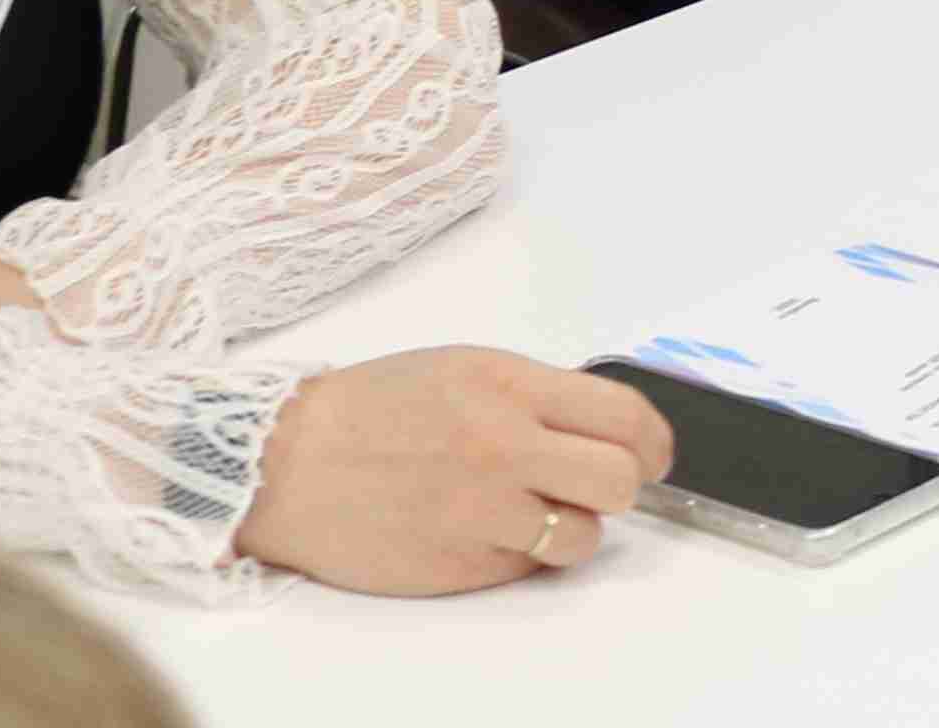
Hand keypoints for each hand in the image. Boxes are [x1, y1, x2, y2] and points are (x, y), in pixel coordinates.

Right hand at [232, 349, 673, 595]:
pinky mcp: (462, 565)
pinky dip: (520, 555)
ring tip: (535, 513)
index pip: (624, 415)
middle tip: (603, 486)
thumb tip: (603, 426)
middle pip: (621, 481)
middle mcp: (504, 447)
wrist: (283, 463)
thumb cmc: (369, 410)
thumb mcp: (462, 370)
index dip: (654, 440)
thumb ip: (535, 395)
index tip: (655, 454)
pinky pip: (527, 568)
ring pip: (585, 537)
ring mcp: (484, 512)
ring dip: (574, 528)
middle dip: (625, 486)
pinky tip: (483, 531)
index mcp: (509, 386)